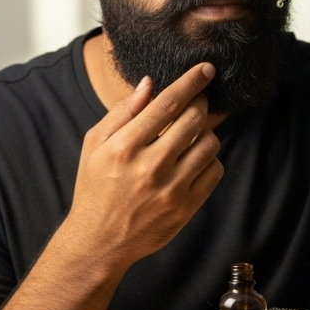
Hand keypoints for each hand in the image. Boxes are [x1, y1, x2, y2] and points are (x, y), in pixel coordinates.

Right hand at [61, 64, 224, 268]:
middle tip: (196, 103)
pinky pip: (215, 171)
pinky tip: (193, 161)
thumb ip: (122, 112)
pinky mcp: (186, 207)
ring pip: (210, 143)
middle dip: (200, 104)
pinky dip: (209, 160)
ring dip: (205, 133)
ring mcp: (171, 189)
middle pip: (194, 119)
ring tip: (190, 137)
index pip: (168, 103)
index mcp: (125, 146)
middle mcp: (150, 166)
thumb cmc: (95, 187)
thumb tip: (149, 84)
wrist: (100, 241)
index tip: (207, 69)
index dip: (191, 81)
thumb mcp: (95, 145)